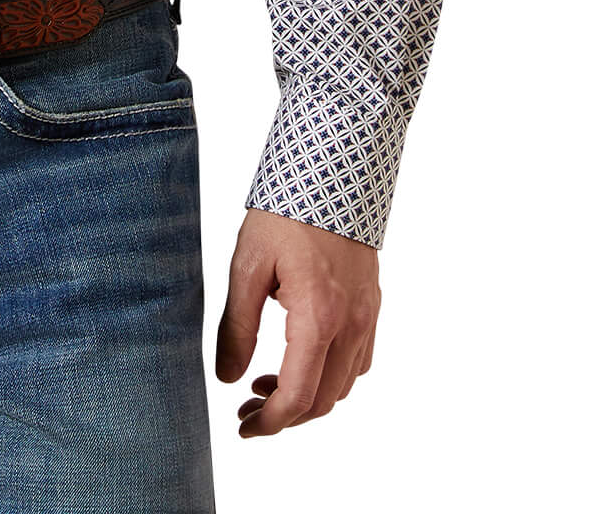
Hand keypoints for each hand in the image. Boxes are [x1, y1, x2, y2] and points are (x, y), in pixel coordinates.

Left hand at [215, 208, 380, 436]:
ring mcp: (367, 316)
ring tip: (264, 385)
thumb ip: (237, 326)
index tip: (243, 427)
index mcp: (318, 318)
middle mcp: (351, 325)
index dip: (270, 422)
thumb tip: (227, 377)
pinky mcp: (371, 305)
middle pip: (324, 400)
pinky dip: (330, 376)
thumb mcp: (247, 265)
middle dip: (285, 416)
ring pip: (344, 385)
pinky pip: (358, 361)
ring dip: (308, 398)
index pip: (299, 395)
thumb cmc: (284, 212)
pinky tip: (299, 360)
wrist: (331, 171)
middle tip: (247, 410)